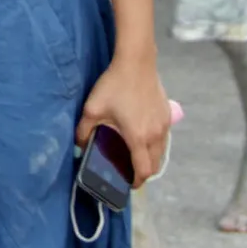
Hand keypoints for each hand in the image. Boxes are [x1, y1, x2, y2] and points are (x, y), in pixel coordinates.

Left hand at [77, 51, 170, 186]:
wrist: (136, 63)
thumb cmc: (114, 85)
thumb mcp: (93, 108)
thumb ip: (83, 130)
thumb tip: (79, 146)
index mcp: (137, 137)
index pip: (143, 170)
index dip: (136, 182)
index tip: (128, 184)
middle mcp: (155, 135)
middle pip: (155, 165)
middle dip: (143, 172)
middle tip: (129, 170)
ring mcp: (164, 125)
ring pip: (161, 152)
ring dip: (150, 158)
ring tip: (135, 155)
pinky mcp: (167, 115)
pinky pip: (164, 139)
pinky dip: (156, 145)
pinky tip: (142, 136)